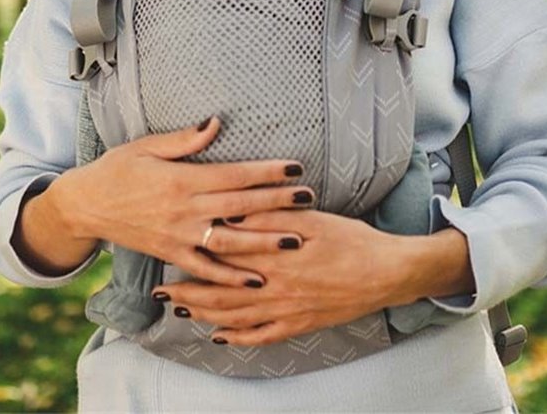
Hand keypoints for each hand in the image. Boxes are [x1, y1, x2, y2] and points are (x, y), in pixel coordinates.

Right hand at [47, 117, 315, 287]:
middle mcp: (184, 211)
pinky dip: (232, 278)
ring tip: (297, 240)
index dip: (266, 172)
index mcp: (182, 179)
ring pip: (229, 242)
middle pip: (240, 207)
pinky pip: (205, 270)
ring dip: (265, 242)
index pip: (234, 175)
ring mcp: (179, 236)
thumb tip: (216, 122)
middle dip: (277, 203)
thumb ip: (185, 140)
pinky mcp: (172, 255)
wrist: (86, 205)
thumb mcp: (147, 145)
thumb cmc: (118, 168)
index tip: (294, 167)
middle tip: (309, 198)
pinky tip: (257, 280)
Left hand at [154, 209, 415, 344]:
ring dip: (204, 314)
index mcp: (275, 256)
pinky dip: (237, 338)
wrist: (386, 274)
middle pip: (221, 290)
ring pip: (235, 316)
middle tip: (160, 290)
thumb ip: (271, 214)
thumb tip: (235, 209)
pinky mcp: (299, 324)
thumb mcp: (312, 219)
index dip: (196, 254)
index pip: (225, 256)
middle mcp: (274, 287)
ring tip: (179, 311)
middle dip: (188, 290)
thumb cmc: (352, 240)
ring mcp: (285, 310)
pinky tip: (220, 337)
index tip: (170, 251)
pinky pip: (260, 336)